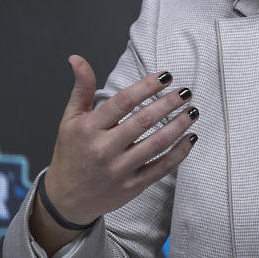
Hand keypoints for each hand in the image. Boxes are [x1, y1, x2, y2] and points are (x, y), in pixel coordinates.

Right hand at [31, 55, 197, 250]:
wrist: (65, 199)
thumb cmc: (71, 152)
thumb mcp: (70, 119)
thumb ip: (81, 89)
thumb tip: (77, 58)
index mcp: (88, 129)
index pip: (123, 102)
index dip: (147, 86)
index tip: (167, 76)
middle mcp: (103, 149)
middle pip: (144, 121)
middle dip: (169, 103)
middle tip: (186, 92)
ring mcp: (119, 170)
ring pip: (157, 144)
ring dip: (179, 125)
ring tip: (193, 111)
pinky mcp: (132, 186)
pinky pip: (162, 168)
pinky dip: (180, 152)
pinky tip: (191, 137)